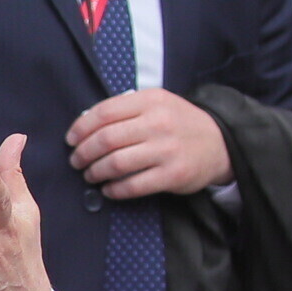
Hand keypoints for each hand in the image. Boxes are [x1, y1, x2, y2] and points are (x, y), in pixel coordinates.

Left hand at [68, 88, 230, 198]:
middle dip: (83, 153)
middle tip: (76, 161)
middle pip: (106, 139)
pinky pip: (133, 186)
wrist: (220, 143)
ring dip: (95, 172)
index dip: (80, 128)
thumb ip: (126, 110)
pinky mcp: (173, 175)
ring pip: (116, 163)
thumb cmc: (178, 123)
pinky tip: (109, 189)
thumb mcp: (156, 104)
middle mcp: (158, 123)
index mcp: (150, 101)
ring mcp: (167, 150)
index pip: (104, 112)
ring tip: (90, 175)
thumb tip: (85, 125)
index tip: (71, 140)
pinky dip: (115, 190)